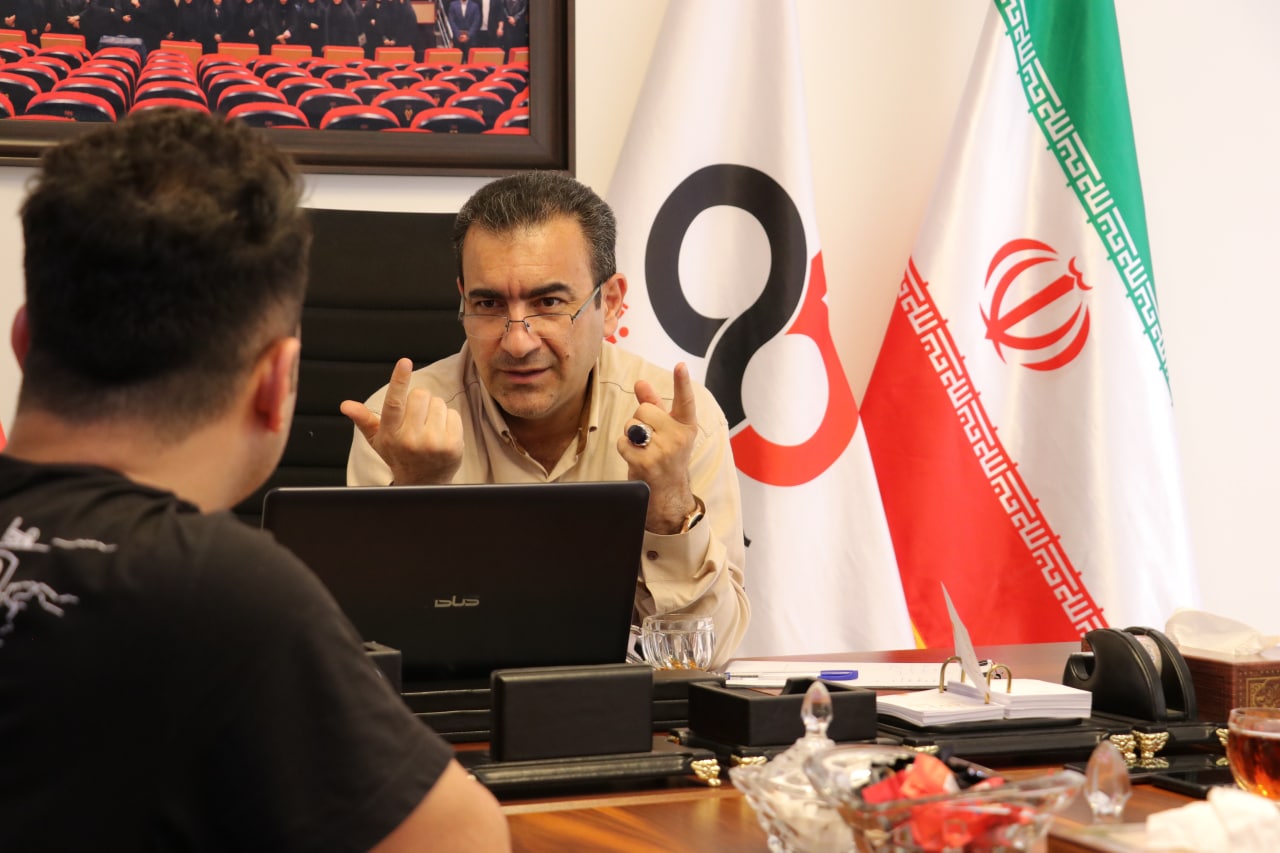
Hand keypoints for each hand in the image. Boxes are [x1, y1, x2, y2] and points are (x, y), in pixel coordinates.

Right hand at [341, 357, 464, 484]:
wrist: (423, 482)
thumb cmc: (400, 455)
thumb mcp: (378, 439)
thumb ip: (363, 419)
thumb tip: (345, 405)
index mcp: (391, 434)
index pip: (394, 403)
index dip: (399, 380)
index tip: (404, 362)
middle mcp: (411, 440)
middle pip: (420, 395)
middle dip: (420, 400)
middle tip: (417, 417)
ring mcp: (433, 443)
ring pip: (438, 403)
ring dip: (435, 410)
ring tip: (429, 428)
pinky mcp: (452, 445)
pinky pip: (453, 414)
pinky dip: (449, 420)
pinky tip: (442, 434)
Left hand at [617, 362, 699, 533]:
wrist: (668, 492)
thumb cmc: (666, 456)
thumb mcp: (666, 429)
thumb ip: (654, 405)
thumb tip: (641, 383)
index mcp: (686, 425)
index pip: (685, 400)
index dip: (682, 382)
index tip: (680, 366)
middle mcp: (679, 437)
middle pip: (645, 410)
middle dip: (640, 421)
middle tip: (649, 438)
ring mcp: (664, 451)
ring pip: (632, 425)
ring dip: (631, 436)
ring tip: (644, 449)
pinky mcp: (648, 463)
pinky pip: (623, 442)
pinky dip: (625, 448)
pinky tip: (637, 458)